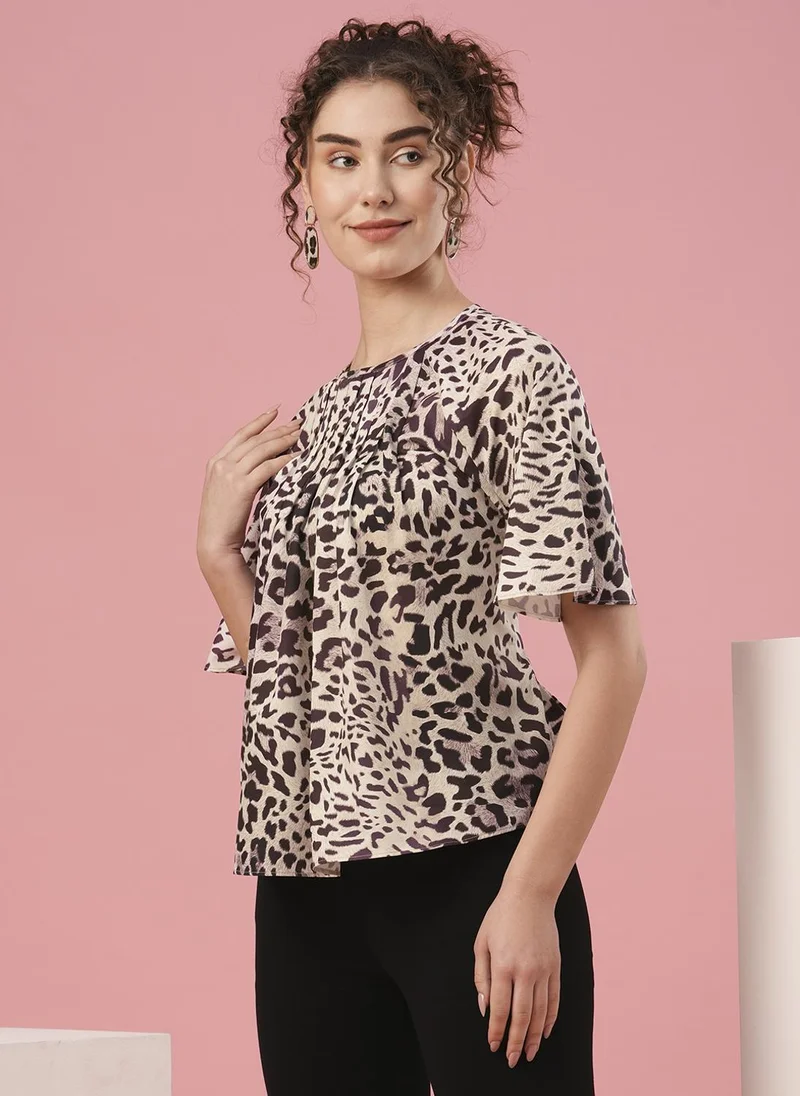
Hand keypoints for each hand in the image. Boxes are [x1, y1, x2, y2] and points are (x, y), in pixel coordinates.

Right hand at [196, 405, 300, 563]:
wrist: (214, 542)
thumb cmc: (223, 522)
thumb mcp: (226, 491)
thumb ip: (239, 474)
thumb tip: (267, 463)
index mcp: (215, 462)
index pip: (241, 434)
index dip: (260, 421)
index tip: (276, 411)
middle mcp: (221, 464)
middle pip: (256, 440)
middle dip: (279, 429)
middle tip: (298, 423)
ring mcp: (230, 474)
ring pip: (263, 450)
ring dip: (284, 441)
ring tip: (301, 436)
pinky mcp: (241, 486)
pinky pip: (268, 467)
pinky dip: (284, 460)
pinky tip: (297, 457)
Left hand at [473, 882, 560, 1067]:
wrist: (529, 896)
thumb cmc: (500, 918)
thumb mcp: (481, 944)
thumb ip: (481, 977)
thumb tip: (484, 1008)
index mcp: (503, 966)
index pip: (499, 1009)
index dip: (496, 1031)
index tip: (493, 1046)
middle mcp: (525, 971)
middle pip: (522, 1016)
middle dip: (516, 1041)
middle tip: (512, 1059)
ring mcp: (543, 969)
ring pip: (541, 1012)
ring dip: (535, 1036)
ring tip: (530, 1053)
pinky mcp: (555, 967)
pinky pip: (554, 999)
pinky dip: (550, 1018)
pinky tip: (546, 1031)